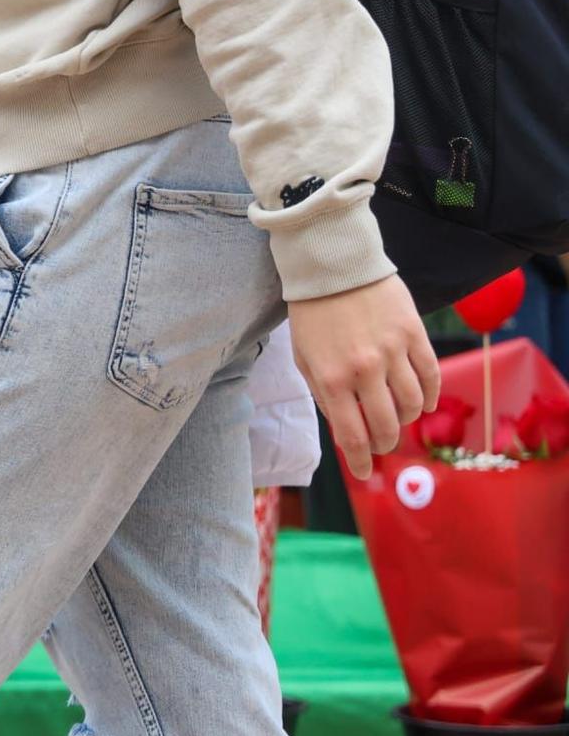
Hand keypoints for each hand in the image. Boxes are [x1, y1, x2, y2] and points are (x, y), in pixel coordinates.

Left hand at [287, 275, 439, 480]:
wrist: (333, 265)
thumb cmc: (312, 314)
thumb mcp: (304, 357)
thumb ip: (324, 394)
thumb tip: (345, 427)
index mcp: (332, 377)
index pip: (352, 435)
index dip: (359, 459)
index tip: (362, 471)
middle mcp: (365, 368)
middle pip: (387, 425)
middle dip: (385, 442)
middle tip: (382, 443)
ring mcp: (393, 351)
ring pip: (414, 405)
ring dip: (407, 419)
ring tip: (399, 418)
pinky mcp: (414, 333)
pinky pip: (431, 376)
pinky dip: (430, 396)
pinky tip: (423, 402)